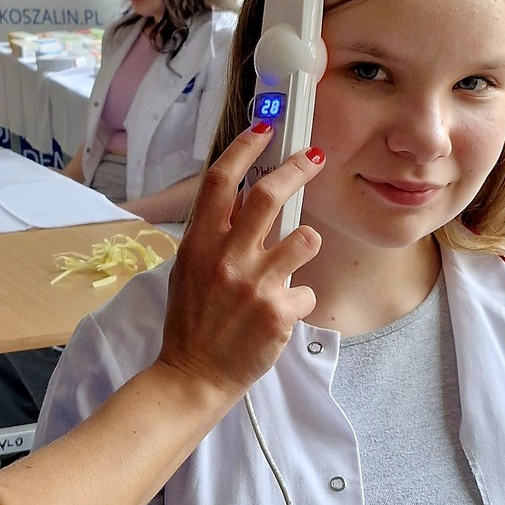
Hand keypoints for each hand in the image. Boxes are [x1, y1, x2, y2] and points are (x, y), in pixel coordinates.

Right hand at [156, 125, 321, 402]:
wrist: (193, 376)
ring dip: (306, 243)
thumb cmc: (191, 323)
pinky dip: (299, 299)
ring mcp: (253, 285)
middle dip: (298, 168)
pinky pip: (308, 289)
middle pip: (268, 195)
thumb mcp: (188, 271)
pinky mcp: (278, 313)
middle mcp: (225, 258)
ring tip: (294, 260)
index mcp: (198, 244)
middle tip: (315, 157)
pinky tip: (281, 315)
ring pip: (305, 238)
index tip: (265, 128)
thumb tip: (245, 201)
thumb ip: (215, 237)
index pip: (220, 181)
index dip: (245, 148)